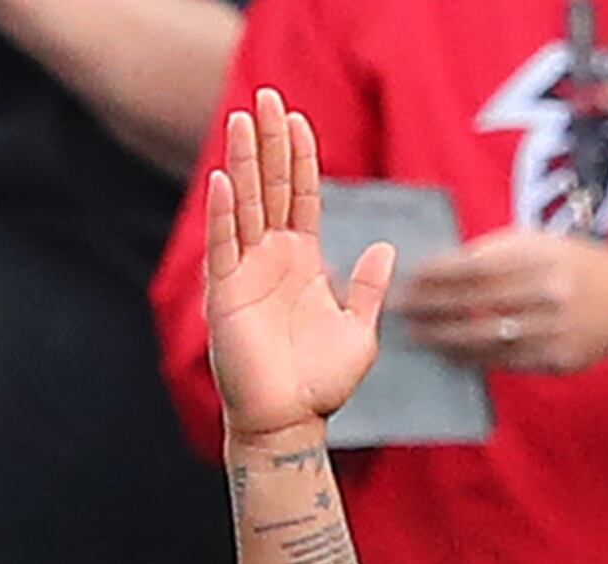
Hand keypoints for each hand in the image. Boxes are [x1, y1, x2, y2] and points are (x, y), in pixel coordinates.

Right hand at [201, 89, 395, 441]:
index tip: (297, 115)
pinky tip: (223, 179)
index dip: (301, 155)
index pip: (302, 194)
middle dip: (268, 140)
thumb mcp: (360, 330)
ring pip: (246, 204)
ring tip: (240, 117)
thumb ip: (369, 287)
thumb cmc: (320, 385)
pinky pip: (224, 246)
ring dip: (243, 161)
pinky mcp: (225, 296)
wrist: (288, 424)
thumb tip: (384, 246)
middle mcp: (271, 259)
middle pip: (271, 186)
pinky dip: (223, 213)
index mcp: (303, 261)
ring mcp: (246, 273)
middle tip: (264, 95)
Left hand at [400, 227, 607, 374]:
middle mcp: (550, 290)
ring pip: (486, 338)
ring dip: (445, 339)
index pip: (477, 265)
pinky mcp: (558, 359)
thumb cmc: (574, 267)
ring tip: (416, 337)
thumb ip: (495, 254)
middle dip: (431, 307)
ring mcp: (555, 328)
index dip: (437, 275)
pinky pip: (504, 362)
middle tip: (399, 311)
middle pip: (476, 302)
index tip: (408, 279)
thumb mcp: (542, 244)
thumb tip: (437, 270)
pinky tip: (448, 355)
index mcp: (542, 254)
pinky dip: (471, 359)